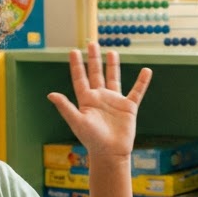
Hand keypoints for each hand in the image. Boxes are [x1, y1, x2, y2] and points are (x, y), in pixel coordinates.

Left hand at [47, 42, 151, 161]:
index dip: (77, 65)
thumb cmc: (92, 140)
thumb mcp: (77, 121)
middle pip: (96, 73)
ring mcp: (114, 101)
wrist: (110, 153)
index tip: (73, 51)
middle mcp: (100, 98)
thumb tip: (51, 94)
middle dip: (94, 59)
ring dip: (113, 65)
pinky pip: (137, 91)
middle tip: (91, 43)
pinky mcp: (129, 107)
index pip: (80, 78)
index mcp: (86, 100)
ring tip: (112, 52)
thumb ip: (66, 107)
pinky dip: (142, 82)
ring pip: (114, 78)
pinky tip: (146, 71)